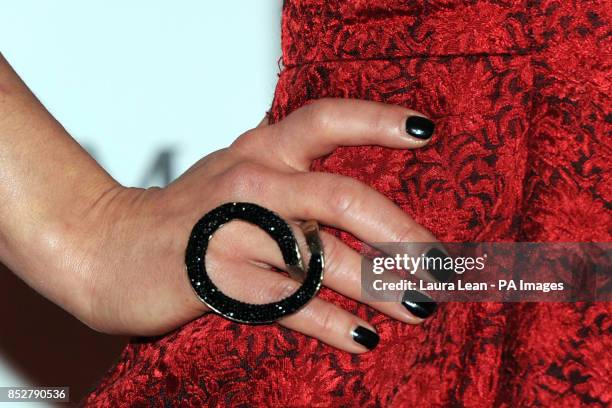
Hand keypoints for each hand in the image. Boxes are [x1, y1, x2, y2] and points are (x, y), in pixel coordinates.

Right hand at [38, 99, 439, 352]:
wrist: (107, 247)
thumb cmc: (183, 214)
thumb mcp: (235, 174)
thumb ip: (289, 179)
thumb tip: (360, 210)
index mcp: (258, 151)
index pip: (324, 120)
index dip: (376, 121)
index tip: (425, 133)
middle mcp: (251, 183)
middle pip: (340, 198)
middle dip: (399, 234)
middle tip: (440, 265)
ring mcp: (234, 232)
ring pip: (321, 259)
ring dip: (379, 285)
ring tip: (418, 306)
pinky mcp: (218, 281)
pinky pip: (290, 303)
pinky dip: (333, 323)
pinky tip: (364, 337)